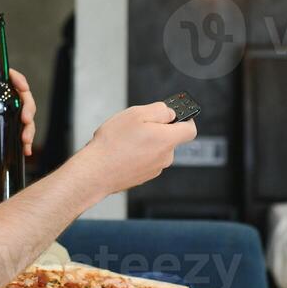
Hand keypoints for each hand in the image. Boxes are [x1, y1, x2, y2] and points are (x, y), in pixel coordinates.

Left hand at [0, 68, 37, 158]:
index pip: (9, 80)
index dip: (19, 80)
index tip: (23, 87)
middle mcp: (3, 105)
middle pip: (24, 98)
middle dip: (29, 107)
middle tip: (25, 119)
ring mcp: (9, 119)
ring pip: (28, 117)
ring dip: (30, 127)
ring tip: (25, 139)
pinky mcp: (13, 133)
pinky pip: (26, 134)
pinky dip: (28, 142)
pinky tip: (26, 149)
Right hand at [76, 102, 196, 195]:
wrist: (96, 172)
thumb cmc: (113, 144)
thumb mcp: (136, 114)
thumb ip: (159, 110)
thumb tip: (170, 112)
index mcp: (167, 140)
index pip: (190, 129)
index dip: (185, 119)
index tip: (177, 115)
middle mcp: (165, 157)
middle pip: (169, 138)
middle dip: (157, 130)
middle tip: (137, 125)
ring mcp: (154, 169)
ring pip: (156, 149)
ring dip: (145, 142)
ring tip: (124, 139)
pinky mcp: (143, 177)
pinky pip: (145, 160)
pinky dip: (137, 154)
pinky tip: (121, 151)